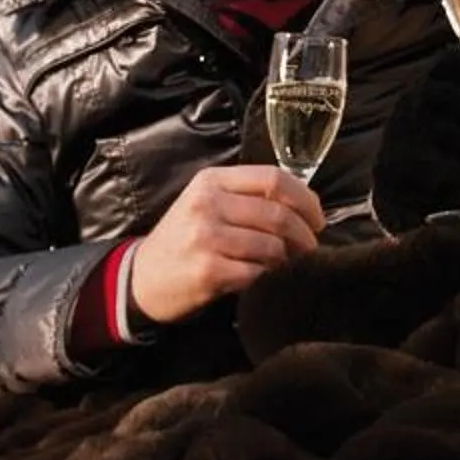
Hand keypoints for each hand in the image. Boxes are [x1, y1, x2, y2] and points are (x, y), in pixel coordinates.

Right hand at [129, 165, 327, 323]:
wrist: (142, 278)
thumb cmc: (184, 241)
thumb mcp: (207, 204)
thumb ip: (247, 198)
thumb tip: (304, 209)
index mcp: (212, 181)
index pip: (274, 178)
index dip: (306, 199)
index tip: (318, 219)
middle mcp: (208, 203)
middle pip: (278, 214)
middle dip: (304, 236)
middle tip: (309, 250)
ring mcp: (205, 237)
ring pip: (272, 246)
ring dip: (287, 261)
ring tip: (285, 266)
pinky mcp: (208, 270)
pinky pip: (258, 273)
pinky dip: (269, 279)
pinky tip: (264, 280)